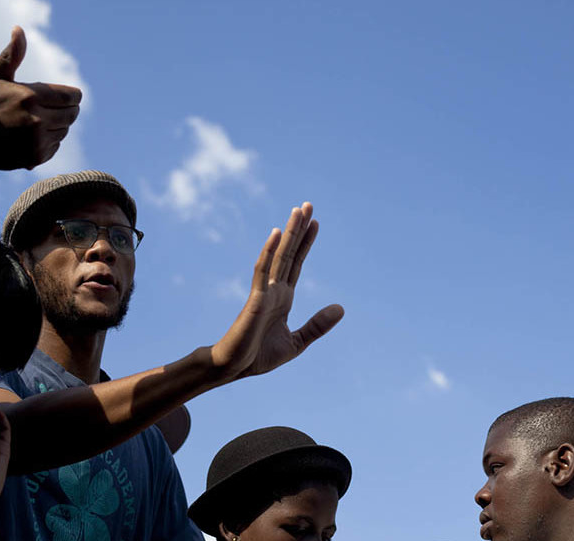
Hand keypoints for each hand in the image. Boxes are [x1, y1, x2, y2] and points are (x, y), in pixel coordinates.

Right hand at [0, 26, 80, 169]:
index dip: (70, 96)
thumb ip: (12, 54)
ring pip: (65, 130)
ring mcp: (38, 139)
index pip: (74, 96)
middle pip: (73, 114)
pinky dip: (48, 142)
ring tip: (34, 122)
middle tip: (46, 109)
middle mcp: (38, 119)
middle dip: (64, 110)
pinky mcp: (37, 156)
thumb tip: (19, 29)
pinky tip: (30, 137)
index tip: (62, 96)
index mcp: (32, 96)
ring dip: (56, 126)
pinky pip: (56, 146)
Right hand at [210, 203, 343, 380]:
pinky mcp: (255, 300)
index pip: (297, 263)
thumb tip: (342, 308)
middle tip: (307, 204)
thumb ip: (317, 326)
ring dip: (289, 233)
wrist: (232, 369)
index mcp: (283, 297)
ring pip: (278, 256)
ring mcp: (264, 292)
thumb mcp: (297, 342)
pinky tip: (276, 234)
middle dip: (299, 229)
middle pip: (289, 253)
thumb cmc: (258, 357)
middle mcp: (274, 289)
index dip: (306, 243)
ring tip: (298, 210)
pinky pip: (262, 271)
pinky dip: (269, 252)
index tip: (315, 222)